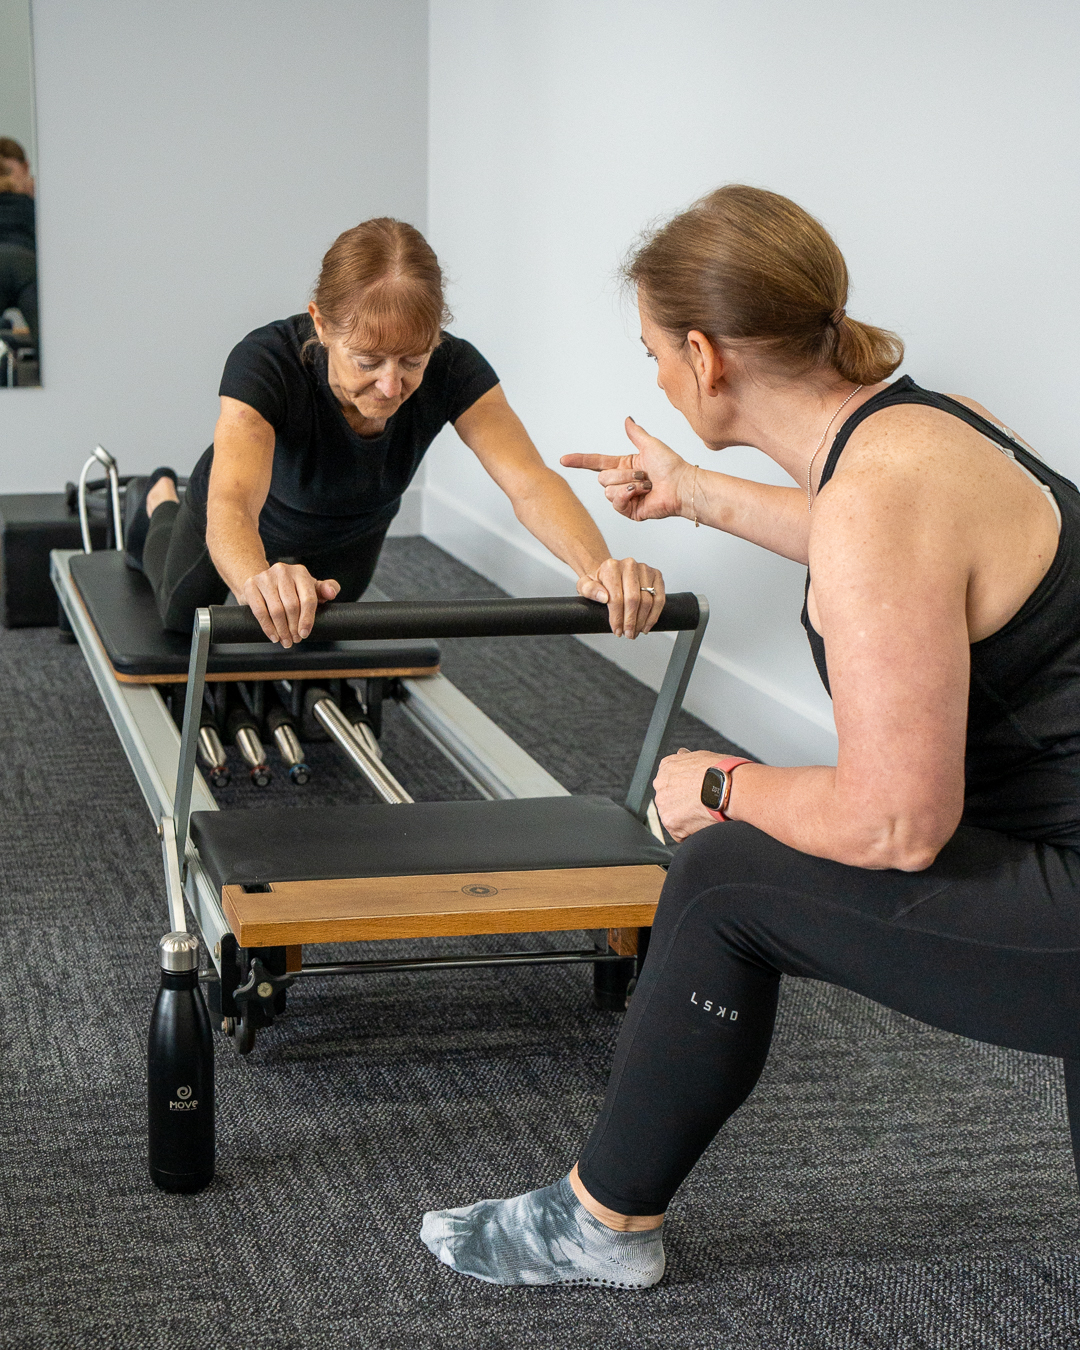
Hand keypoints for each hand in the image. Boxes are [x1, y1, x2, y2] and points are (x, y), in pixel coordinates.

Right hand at [241, 562, 340, 645]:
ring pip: (276, 610)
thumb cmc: (291, 588)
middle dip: (294, 627)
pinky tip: (274, 637)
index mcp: (300, 572)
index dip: (307, 619)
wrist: (262, 582)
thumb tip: (331, 593)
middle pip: (292, 606)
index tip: (305, 634)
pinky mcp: (251, 585)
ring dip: (282, 630)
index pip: (308, 598)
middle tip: (295, 640)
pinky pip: (260, 611)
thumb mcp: (310, 587)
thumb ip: (326, 589)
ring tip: (286, 641)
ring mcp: (265, 577)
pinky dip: (268, 627)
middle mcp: (283, 571)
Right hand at [561, 418, 692, 522]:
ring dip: (629, 484)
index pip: (596, 463)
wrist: (681, 486)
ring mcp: (625, 498)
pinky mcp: (629, 511)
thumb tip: (628, 420)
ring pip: (608, 490)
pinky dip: (628, 494)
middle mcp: (622, 481)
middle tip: (644, 474)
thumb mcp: (650, 444)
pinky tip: (642, 493)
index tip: (564, 460)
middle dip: (622, 474)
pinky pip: (616, 502)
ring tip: (647, 484)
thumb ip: (635, 433)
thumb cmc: (671, 466)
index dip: (580, 461)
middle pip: (602, 478)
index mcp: (624, 465)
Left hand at [577, 557, 665, 637]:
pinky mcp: (656, 575)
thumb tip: (604, 597)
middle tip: (628, 634)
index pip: (616, 598)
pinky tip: (647, 624)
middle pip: (633, 600)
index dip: (617, 618)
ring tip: (637, 631)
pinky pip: (659, 598)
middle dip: (631, 621)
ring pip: (648, 601)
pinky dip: (654, 615)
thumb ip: (589, 590)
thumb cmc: (599, 582)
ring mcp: (644, 569)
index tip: (617, 630)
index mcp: (611, 567)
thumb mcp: (585, 585)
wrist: (611, 573)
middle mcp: (629, 565)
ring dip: (643, 620)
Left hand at [653, 748, 725, 840]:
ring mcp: (664, 805)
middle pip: (669, 799)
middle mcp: (660, 786)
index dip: (684, 789)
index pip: (669, 782)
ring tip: (704, 812)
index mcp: (666, 768)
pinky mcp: (671, 824)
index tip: (695, 792)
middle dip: (682, 804)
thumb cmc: (720, 771)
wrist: (727, 787)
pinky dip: (690, 832)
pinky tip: (702, 821)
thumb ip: (685, 759)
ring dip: (686, 818)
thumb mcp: (700, 756)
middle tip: (701, 803)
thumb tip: (681, 754)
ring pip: (673, 816)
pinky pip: (679, 833)